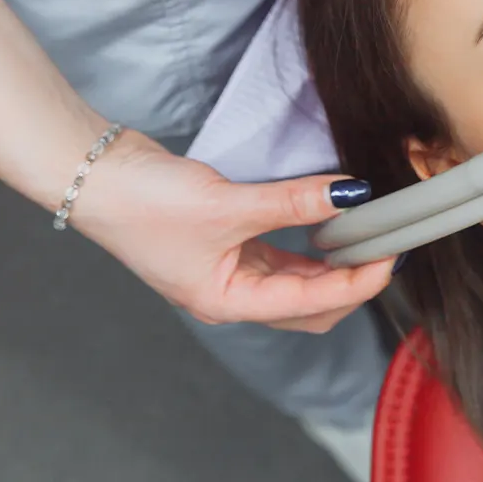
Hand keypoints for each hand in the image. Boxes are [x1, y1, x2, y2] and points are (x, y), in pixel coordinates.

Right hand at [68, 129, 391, 332]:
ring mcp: (228, 271)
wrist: (93, 174)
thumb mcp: (229, 203)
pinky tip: (329, 224)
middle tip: (385, 248)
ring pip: (297, 281)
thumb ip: (293, 200)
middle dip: (350, 283)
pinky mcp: (226, 244)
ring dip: (332, 264)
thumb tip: (351, 195)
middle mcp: (231, 295)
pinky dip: (308, 244)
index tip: (390, 255)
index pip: (311, 304)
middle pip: (309, 306)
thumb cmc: (145, 203)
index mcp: (228, 302)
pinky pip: (280, 254)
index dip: (357, 282)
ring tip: (367, 236)